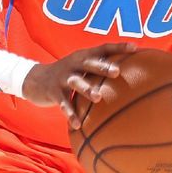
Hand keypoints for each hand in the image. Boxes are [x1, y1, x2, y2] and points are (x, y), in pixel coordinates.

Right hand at [22, 43, 136, 129]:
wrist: (35, 80)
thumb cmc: (67, 74)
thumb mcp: (81, 68)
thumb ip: (99, 70)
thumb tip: (129, 76)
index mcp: (83, 56)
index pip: (103, 49)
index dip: (119, 47)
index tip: (135, 48)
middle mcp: (74, 64)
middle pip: (90, 63)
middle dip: (103, 67)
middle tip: (117, 72)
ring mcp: (63, 77)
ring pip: (76, 82)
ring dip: (87, 89)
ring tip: (98, 98)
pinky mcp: (54, 92)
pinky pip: (63, 103)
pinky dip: (70, 113)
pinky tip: (77, 125)